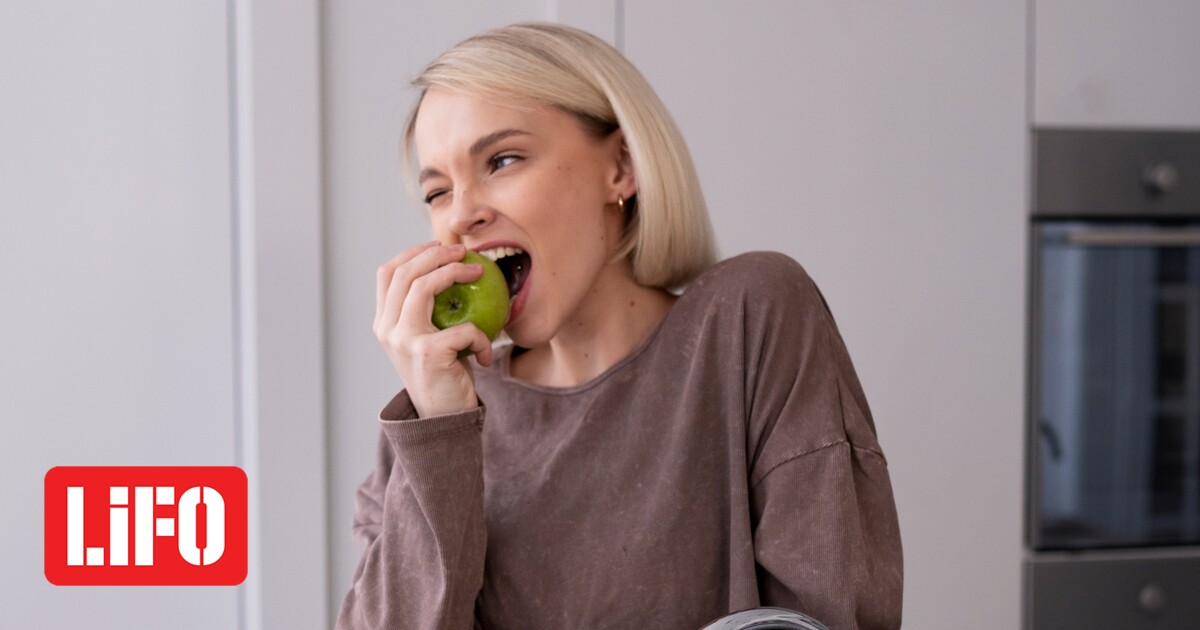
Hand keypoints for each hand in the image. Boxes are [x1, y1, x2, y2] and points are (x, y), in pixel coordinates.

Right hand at [374, 241, 494, 417]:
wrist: (442, 421)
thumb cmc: (442, 376)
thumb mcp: (427, 340)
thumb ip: (427, 312)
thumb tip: (450, 270)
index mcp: (383, 323)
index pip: (387, 273)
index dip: (411, 252)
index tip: (437, 246)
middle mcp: (387, 329)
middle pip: (406, 273)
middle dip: (436, 254)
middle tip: (463, 252)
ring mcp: (404, 340)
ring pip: (424, 287)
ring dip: (454, 272)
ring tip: (478, 272)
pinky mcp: (428, 353)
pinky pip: (463, 328)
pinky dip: (480, 336)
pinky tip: (486, 353)